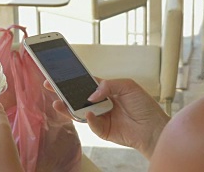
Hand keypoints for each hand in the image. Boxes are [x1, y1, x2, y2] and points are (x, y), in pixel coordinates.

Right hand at [47, 78, 170, 158]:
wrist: (153, 128)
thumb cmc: (144, 106)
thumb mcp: (127, 86)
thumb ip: (107, 85)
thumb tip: (91, 94)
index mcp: (105, 90)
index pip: (85, 82)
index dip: (72, 78)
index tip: (59, 73)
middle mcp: (100, 103)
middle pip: (77, 96)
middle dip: (62, 91)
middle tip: (49, 85)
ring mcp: (99, 116)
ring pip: (79, 111)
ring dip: (67, 107)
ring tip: (57, 102)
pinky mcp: (102, 130)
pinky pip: (90, 124)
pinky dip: (88, 119)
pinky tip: (88, 113)